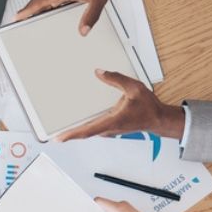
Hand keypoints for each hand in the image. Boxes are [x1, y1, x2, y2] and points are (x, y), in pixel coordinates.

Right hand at [16, 0, 115, 34]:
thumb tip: (84, 30)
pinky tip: (35, 16)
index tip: (18, 17)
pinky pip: (43, 1)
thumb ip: (92, 15)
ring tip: (21, 23)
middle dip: (24, 13)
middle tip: (15, 25)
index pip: (41, 0)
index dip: (29, 9)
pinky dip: (36, 8)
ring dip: (29, 10)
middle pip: (35, 2)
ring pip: (38, 1)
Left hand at [56, 69, 184, 141]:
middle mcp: (109, 128)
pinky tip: (78, 123)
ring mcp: (109, 129)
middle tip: (54, 136)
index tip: (59, 138)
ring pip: (89, 132)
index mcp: (113, 120)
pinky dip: (84, 127)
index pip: (89, 129)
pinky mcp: (110, 127)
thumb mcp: (134, 88)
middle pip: (85, 133)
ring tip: (61, 130)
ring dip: (76, 131)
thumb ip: (116, 79)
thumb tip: (100, 73)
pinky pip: (94, 128)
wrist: (158, 119)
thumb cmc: (148, 107)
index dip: (73, 134)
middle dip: (69, 135)